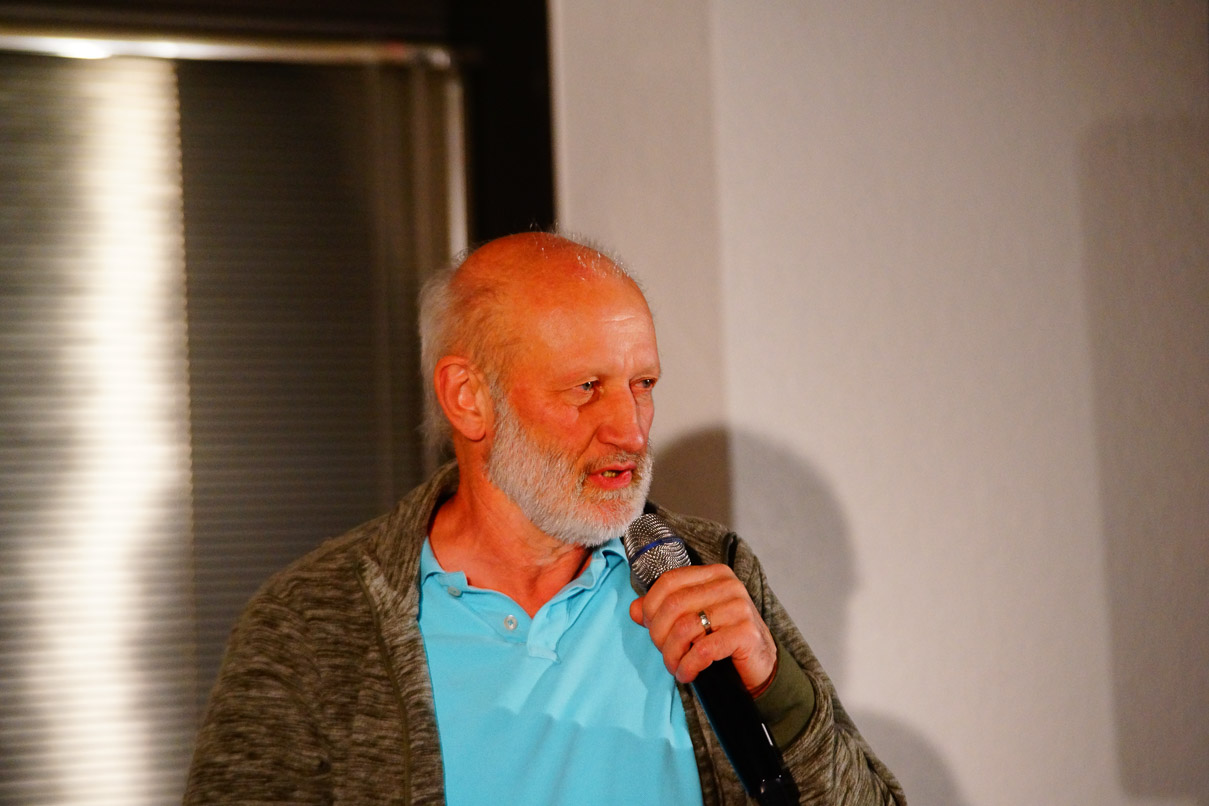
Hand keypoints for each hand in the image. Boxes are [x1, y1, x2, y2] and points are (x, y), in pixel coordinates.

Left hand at [629, 564, 776, 692]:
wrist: (760, 666)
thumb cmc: (723, 639)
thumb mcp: (692, 620)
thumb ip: (663, 611)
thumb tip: (634, 609)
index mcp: (713, 575)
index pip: (668, 582)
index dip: (650, 607)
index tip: (649, 628)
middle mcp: (728, 585)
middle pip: (673, 605)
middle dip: (660, 635)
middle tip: (665, 654)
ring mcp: (739, 607)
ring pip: (685, 628)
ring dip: (673, 654)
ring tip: (676, 666)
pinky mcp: (746, 633)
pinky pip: (704, 649)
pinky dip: (689, 665)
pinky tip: (688, 673)